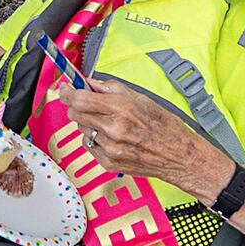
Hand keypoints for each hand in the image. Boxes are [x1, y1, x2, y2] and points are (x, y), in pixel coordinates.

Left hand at [66, 81, 227, 197]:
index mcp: (121, 109)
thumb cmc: (165, 127)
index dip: (68, 92)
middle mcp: (113, 129)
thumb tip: (89, 82)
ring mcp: (110, 148)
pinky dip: (96, 140)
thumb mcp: (141, 98)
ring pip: (82, 130)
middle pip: (75, 114)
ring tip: (110, 124)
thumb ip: (111, 88)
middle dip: (77, 106)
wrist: (179, 156)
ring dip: (89, 124)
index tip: (66, 88)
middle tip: (88, 104)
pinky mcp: (108, 163)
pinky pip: (90, 146)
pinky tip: (113, 138)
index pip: (79, 99)